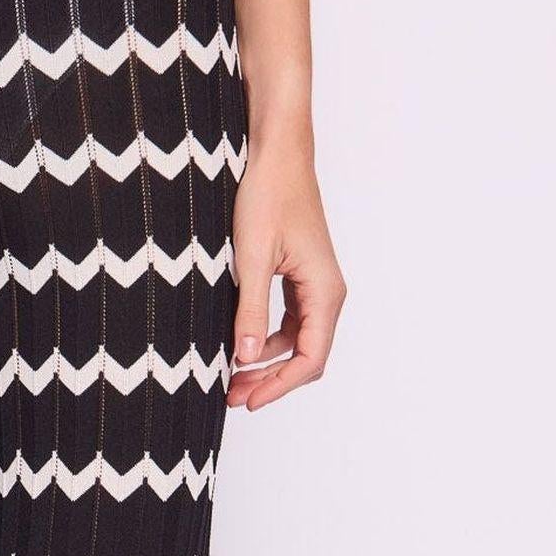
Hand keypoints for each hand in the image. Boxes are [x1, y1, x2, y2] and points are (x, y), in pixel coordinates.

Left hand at [228, 137, 345, 412]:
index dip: (279, 386)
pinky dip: (264, 340)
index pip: (310, 359)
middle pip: (305, 357)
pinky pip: (287, 323)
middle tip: (232, 398)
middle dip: (271, 381)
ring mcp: (314, 286)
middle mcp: (326, 293)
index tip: (248, 402)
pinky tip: (236, 345)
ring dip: (265, 364)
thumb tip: (245, 358)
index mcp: (325, 291)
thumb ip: (250, 309)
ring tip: (229, 378)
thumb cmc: (268, 194)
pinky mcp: (299, 278)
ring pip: (295, 343)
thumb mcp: (252, 257)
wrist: (276, 154)